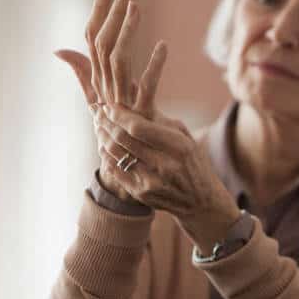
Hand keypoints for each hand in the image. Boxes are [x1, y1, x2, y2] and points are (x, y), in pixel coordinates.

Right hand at [54, 0, 167, 199]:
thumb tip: (60, 49)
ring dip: (125, 32)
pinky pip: (145, 89)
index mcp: (98, 86)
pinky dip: (154, 67)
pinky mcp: (141, 118)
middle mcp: (104, 93)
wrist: (134, 176)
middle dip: (108, 15)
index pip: (91, 41)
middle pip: (100, 47)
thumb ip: (83, 73)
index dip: (97, 14)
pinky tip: (163, 46)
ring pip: (116, 61)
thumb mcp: (101, 102)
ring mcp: (121, 106)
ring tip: (135, 7)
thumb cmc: (121, 137)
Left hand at [94, 104, 240, 253]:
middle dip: (106, 123)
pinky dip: (106, 156)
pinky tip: (103, 145)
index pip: (138, 127)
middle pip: (123, 139)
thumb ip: (160, 121)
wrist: (200, 201)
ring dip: (103, 137)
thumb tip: (134, 97)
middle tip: (98, 112)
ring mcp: (152, 182)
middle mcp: (165, 165)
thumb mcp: (185, 138)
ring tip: (99, 126)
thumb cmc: (192, 162)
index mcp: (179, 147)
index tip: (109, 107)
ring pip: (116, 154)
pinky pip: (115, 170)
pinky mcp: (141, 194)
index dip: (119, 115)